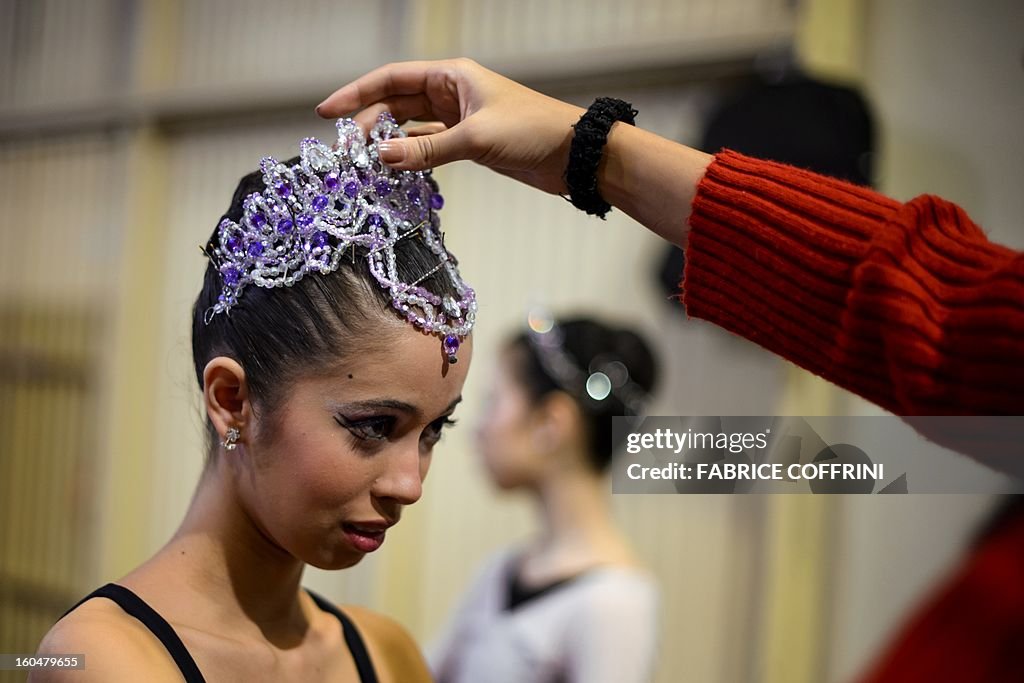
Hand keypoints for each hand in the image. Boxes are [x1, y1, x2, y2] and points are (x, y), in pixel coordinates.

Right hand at [317, 58, 583, 194]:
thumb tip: (382, 158)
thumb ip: (427, 151)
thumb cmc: (532, 132)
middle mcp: (451, 93)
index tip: (328, 111)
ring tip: (364, 164)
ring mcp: (459, 119)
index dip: (357, 93)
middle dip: (369, 125)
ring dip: (389, 144)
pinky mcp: (468, 144)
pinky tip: (394, 170)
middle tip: (347, 152)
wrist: (573, 155)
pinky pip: (428, 147)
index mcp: (451, 76)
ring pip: (410, 128)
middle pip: (396, 104)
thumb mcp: (475, 139)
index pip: (392, 78)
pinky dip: (410, 158)